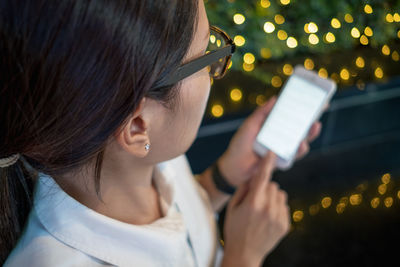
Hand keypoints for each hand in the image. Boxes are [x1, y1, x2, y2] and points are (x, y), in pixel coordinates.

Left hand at [218, 96, 323, 185]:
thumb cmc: (240, 144)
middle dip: (312, 117)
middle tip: (321, 108)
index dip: (302, 106)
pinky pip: (295, 155)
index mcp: (273, 124)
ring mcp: (283, 148)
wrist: (234, 167)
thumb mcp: (249, 125)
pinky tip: (302, 144)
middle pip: (300, 126)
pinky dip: (300, 149)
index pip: (290, 113)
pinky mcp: (283, 160)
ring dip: (310, 133)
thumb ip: (261, 113)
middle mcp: (280, 135)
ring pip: (302, 140)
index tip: (314, 97)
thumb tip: (275, 98)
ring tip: (315, 125)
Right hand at [222, 152, 289, 266]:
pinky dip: (277, 208)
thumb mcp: (232, 207)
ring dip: (273, 197)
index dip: (267, 163)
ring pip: (281, 195)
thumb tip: (253, 177)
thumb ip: (243, 189)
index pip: (262, 177)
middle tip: (256, 199)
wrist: (245, 253)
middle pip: (273, 185)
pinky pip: (284, 207)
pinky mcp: (285, 225)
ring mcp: (278, 217)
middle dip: (265, 188)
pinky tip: (267, 218)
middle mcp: (268, 208)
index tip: (272, 153)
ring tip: (262, 209)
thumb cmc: (235, 229)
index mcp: (253, 202)